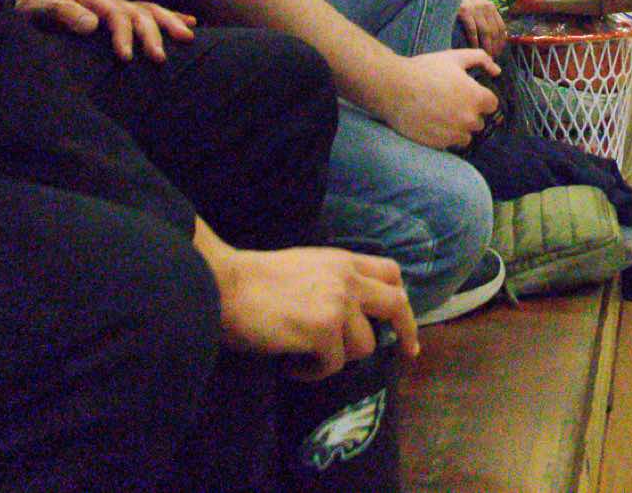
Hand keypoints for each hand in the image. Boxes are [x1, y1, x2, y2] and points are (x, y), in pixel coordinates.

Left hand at [17, 0, 194, 61]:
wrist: (24, 16)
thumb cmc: (27, 18)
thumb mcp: (34, 13)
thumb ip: (60, 13)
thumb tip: (93, 24)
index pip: (114, 12)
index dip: (123, 34)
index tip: (127, 58)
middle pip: (137, 11)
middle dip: (151, 33)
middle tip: (159, 58)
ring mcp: (115, 4)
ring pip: (149, 10)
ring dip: (168, 24)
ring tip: (186, 39)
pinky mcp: (119, 14)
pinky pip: (149, 12)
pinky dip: (170, 16)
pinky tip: (190, 22)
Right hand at [209, 243, 416, 379]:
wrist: (223, 286)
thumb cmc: (253, 280)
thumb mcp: (305, 266)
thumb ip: (334, 280)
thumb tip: (353, 310)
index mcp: (343, 261)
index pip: (390, 273)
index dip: (400, 297)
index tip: (403, 319)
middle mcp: (347, 279)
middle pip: (396, 304)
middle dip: (407, 330)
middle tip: (408, 353)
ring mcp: (338, 305)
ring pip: (363, 346)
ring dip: (337, 357)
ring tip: (305, 355)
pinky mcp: (323, 331)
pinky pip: (333, 365)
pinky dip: (313, 371)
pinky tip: (291, 365)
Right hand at [378, 48, 500, 149]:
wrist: (394, 88)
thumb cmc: (425, 70)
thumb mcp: (455, 57)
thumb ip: (481, 59)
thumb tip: (497, 71)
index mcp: (477, 98)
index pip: (492, 105)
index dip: (481, 98)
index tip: (467, 94)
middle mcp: (469, 119)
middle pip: (479, 122)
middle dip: (469, 113)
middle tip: (451, 103)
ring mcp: (454, 134)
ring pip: (466, 136)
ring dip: (458, 128)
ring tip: (442, 116)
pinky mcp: (438, 144)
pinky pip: (449, 144)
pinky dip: (444, 137)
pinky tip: (432, 124)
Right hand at [456, 0, 507, 60]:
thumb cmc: (460, 3)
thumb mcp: (476, 8)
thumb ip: (485, 19)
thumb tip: (494, 39)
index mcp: (491, 7)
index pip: (502, 27)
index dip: (501, 42)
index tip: (498, 53)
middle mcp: (485, 6)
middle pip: (495, 31)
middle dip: (494, 47)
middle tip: (491, 59)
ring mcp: (475, 8)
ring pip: (486, 32)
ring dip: (486, 47)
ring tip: (484, 57)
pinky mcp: (464, 10)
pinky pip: (472, 30)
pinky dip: (474, 41)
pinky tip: (473, 50)